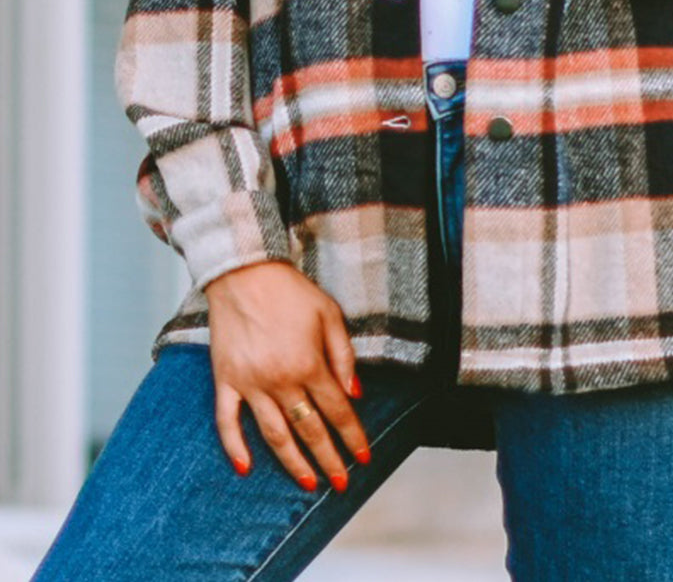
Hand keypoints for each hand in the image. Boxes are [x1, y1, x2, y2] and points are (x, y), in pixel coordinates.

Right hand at [204, 261, 370, 490]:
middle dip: (328, 459)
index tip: (364, 457)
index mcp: (308, 363)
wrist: (243, 271)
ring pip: (274, 434)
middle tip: (341, 483)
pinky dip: (235, 447)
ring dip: (292, 462)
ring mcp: (249, 383)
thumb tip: (354, 394)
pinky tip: (246, 468)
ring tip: (307, 483)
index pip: (337, 411)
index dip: (352, 437)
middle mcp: (280, 380)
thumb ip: (343, 355)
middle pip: (309, 429)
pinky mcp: (225, 380)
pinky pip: (227, 422)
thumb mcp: (329, 313)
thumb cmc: (290, 290)